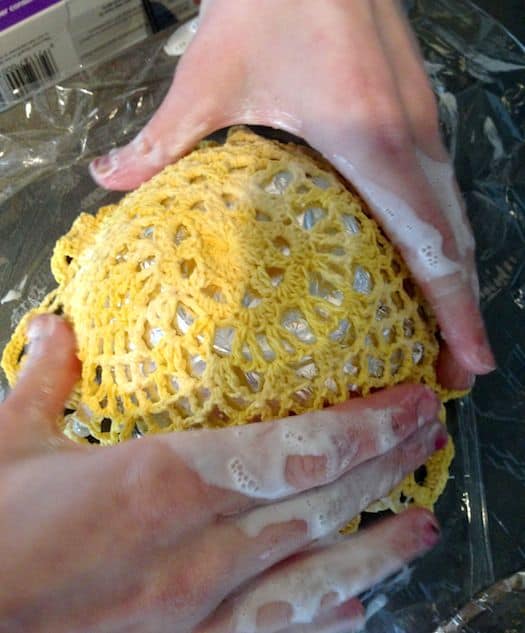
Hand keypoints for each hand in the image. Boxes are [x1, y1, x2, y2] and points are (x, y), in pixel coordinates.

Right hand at [0, 315, 444, 632]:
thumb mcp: (5, 445)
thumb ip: (46, 381)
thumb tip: (57, 328)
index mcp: (160, 485)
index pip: (294, 450)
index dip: (363, 425)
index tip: (409, 401)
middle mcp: (196, 553)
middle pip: (320, 505)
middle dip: (385, 466)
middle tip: (430, 435)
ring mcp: (197, 617)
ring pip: (315, 581)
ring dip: (378, 550)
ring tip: (424, 527)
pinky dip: (323, 621)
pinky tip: (359, 610)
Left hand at [89, 0, 494, 389]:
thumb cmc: (270, 1)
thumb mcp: (211, 76)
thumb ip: (163, 138)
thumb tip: (107, 177)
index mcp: (370, 140)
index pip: (427, 241)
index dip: (453, 308)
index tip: (468, 361)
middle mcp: (411, 139)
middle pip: (453, 242)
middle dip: (460, 313)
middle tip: (452, 372)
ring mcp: (421, 124)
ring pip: (454, 217)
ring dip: (455, 279)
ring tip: (446, 334)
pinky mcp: (416, 112)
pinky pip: (440, 190)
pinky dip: (441, 239)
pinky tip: (425, 266)